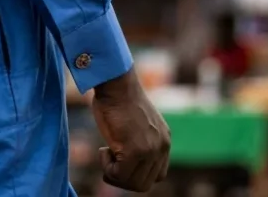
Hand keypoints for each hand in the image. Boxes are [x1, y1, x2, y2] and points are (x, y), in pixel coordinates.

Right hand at [91, 68, 170, 191]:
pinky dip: (106, 168)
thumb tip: (128, 163)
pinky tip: (103, 149)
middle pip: (145, 184)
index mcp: (164, 140)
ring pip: (133, 184)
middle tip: (110, 159)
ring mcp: (150, 150)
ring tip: (106, 152)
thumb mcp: (138, 124)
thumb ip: (142, 142)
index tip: (121, 160)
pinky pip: (118, 175)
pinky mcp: (135, 151)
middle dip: (124, 178)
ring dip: (114, 174)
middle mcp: (162, 146)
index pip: (157, 175)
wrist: (116, 83)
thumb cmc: (119, 99)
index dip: (136, 174)